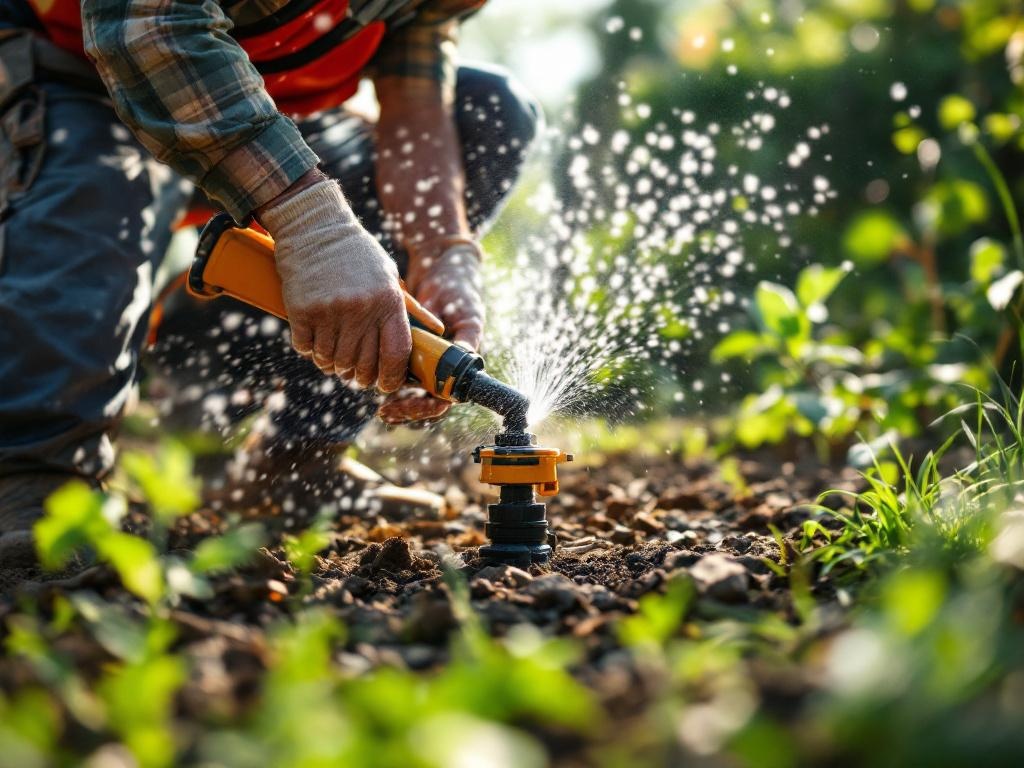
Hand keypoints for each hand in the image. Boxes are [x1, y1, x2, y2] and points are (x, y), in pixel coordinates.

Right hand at [258, 174, 435, 392]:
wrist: (315, 228)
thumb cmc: (357, 254)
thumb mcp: (390, 277)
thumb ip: (411, 309)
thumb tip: (437, 331)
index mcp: (388, 301)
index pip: (396, 355)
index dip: (391, 378)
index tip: (386, 384)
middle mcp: (361, 309)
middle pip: (363, 365)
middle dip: (361, 377)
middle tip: (357, 374)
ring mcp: (330, 311)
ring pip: (333, 361)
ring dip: (334, 365)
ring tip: (335, 357)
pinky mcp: (302, 311)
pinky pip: (307, 349)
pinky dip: (311, 351)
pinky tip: (316, 341)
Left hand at [377, 240, 485, 424]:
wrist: (440, 266)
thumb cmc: (459, 291)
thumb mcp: (468, 315)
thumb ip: (467, 337)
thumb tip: (464, 358)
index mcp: (456, 366)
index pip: (441, 400)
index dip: (423, 408)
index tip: (404, 405)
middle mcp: (438, 367)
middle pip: (421, 402)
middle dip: (402, 409)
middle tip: (384, 411)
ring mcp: (420, 359)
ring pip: (404, 389)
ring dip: (388, 394)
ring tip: (372, 396)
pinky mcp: (403, 346)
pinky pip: (391, 366)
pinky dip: (378, 370)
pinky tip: (361, 370)